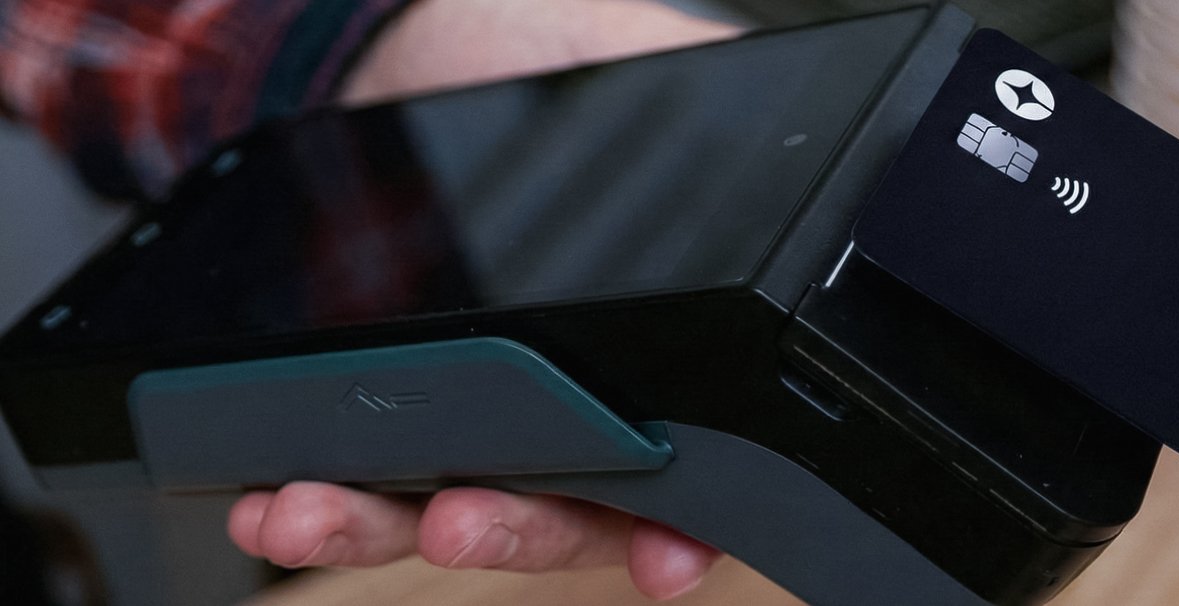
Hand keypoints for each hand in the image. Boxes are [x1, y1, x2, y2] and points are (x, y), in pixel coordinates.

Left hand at [228, 1, 736, 599]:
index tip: (664, 555)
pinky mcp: (360, 408)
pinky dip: (312, 507)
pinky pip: (347, 482)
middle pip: (559, 518)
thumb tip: (805, 152)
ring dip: (384, 529)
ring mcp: (460, 415)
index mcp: (645, 354)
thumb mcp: (647, 70)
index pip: (679, 472)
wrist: (390, 41)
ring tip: (325, 510)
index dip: (675, 530)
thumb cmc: (529, 56)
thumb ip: (722, 131)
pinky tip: (277, 498)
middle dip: (512, 530)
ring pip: (442, 514)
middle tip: (464, 514)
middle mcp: (562, 407)